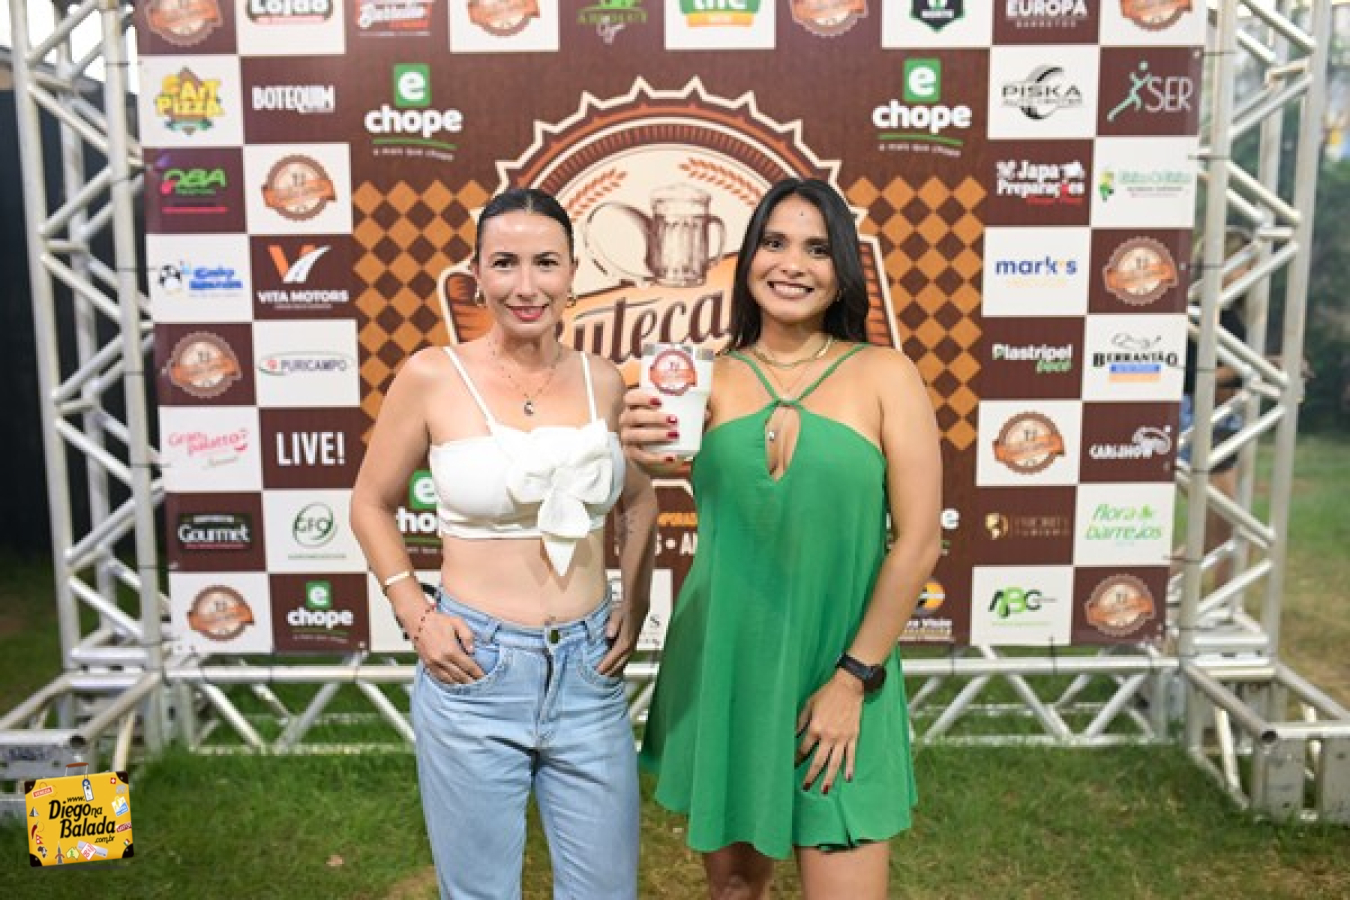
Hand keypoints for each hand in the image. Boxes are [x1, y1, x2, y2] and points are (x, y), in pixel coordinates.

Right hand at [417, 612, 485, 684]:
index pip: (468, 666)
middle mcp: (442, 660)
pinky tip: (455, 683)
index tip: (485, 678)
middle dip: (471, 682)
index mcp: (451, 650)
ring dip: (460, 685)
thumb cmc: (439, 620)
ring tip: (470, 687)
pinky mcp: (427, 665)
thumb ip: (467, 636)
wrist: (417, 621)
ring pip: (450, 680)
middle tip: (480, 686)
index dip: (477, 673)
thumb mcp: (457, 622)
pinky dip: (449, 682)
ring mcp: (433, 664)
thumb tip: (472, 651)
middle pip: (460, 676)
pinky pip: (439, 678)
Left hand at [596, 601, 647, 676]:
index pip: (613, 657)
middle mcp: (630, 647)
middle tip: (596, 680)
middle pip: (618, 665)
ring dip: (613, 672)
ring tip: (603, 678)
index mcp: (625, 641)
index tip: (596, 672)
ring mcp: (632, 648)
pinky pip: (625, 660)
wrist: (638, 606)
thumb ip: (613, 624)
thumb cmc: (625, 609)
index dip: (605, 666)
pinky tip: (613, 670)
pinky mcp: (632, 646)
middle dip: (608, 673)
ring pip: (622, 664)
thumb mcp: (617, 613)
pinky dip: (618, 667)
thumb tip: (609, 635)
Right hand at [618, 387, 691, 476]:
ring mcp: (626, 438)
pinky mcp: (630, 454)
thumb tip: (706, 413)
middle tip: (674, 420)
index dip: (642, 397)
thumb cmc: (660, 426)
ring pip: (635, 435)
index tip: (660, 401)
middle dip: (654, 417)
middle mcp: (626, 420)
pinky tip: (671, 457)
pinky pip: (640, 456)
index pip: (630, 397)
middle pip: (634, 416)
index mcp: (634, 406)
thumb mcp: (669, 416)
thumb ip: (687, 412)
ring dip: (655, 434)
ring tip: (674, 435)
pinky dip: (656, 457)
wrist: (649, 451)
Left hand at [796, 671, 864, 794]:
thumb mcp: (809, 705)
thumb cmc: (826, 694)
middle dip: (811, 775)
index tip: (793, 766)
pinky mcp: (853, 737)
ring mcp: (842, 738)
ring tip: (824, 790)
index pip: (804, 749)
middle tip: (805, 786)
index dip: (797, 758)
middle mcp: (828, 736)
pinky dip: (849, 767)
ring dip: (829, 778)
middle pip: (818, 761)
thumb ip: (800, 721)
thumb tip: (792, 734)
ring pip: (835, 763)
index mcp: (815, 728)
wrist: (848, 687)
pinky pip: (851, 755)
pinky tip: (847, 778)